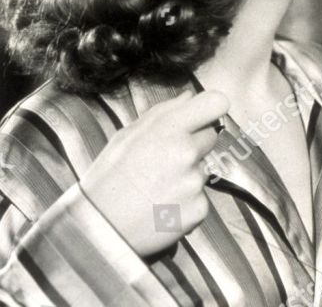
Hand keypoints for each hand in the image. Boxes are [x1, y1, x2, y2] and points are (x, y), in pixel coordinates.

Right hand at [79, 90, 228, 256]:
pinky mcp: (199, 209)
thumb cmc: (109, 179)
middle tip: (165, 160)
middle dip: (194, 144)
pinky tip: (162, 206)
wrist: (98, 231)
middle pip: (211, 136)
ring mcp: (194, 183)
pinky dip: (186, 202)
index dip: (211, 108)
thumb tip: (190, 97)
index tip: (203, 117)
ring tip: (157, 188)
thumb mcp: (126, 136)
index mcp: (169, 129)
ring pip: (202, 169)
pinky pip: (201, 197)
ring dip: (187, 175)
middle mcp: (186, 153)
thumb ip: (163, 113)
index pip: (216, 102)